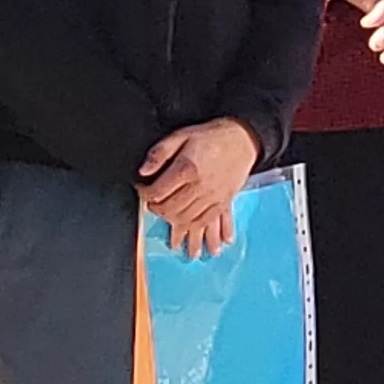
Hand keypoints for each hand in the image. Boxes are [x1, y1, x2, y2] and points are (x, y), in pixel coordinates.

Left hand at [138, 118, 259, 255]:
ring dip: (184, 235)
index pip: (158, 191)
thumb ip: (159, 153)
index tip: (141, 190)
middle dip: (160, 213)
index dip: (145, 193)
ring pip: (193, 222)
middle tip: (153, 210)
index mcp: (187, 169)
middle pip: (174, 210)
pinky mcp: (225, 201)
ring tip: (178, 247)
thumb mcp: (181, 136)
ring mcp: (214, 197)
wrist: (242, 138)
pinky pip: (215, 222)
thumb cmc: (211, 136)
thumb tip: (143, 171)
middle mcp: (200, 187)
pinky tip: (213, 247)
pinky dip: (213, 236)